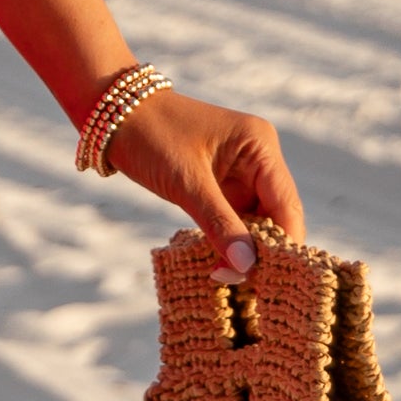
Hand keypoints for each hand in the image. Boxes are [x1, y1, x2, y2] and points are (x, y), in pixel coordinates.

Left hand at [102, 88, 304, 269]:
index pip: (287, 206)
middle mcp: (258, 158)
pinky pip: (235, 219)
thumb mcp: (186, 182)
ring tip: (230, 281)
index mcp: (260, 146)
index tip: (265, 281)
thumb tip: (246, 267)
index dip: (282, 246)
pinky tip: (219, 265)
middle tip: (243, 286)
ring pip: (256, 222)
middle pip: (276, 217)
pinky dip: (228, 241)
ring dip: (244, 250)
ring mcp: (241, 172)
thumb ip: (219, 224)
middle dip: (262, 252)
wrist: (113, 114)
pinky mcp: (221, 184)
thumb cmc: (150, 136)